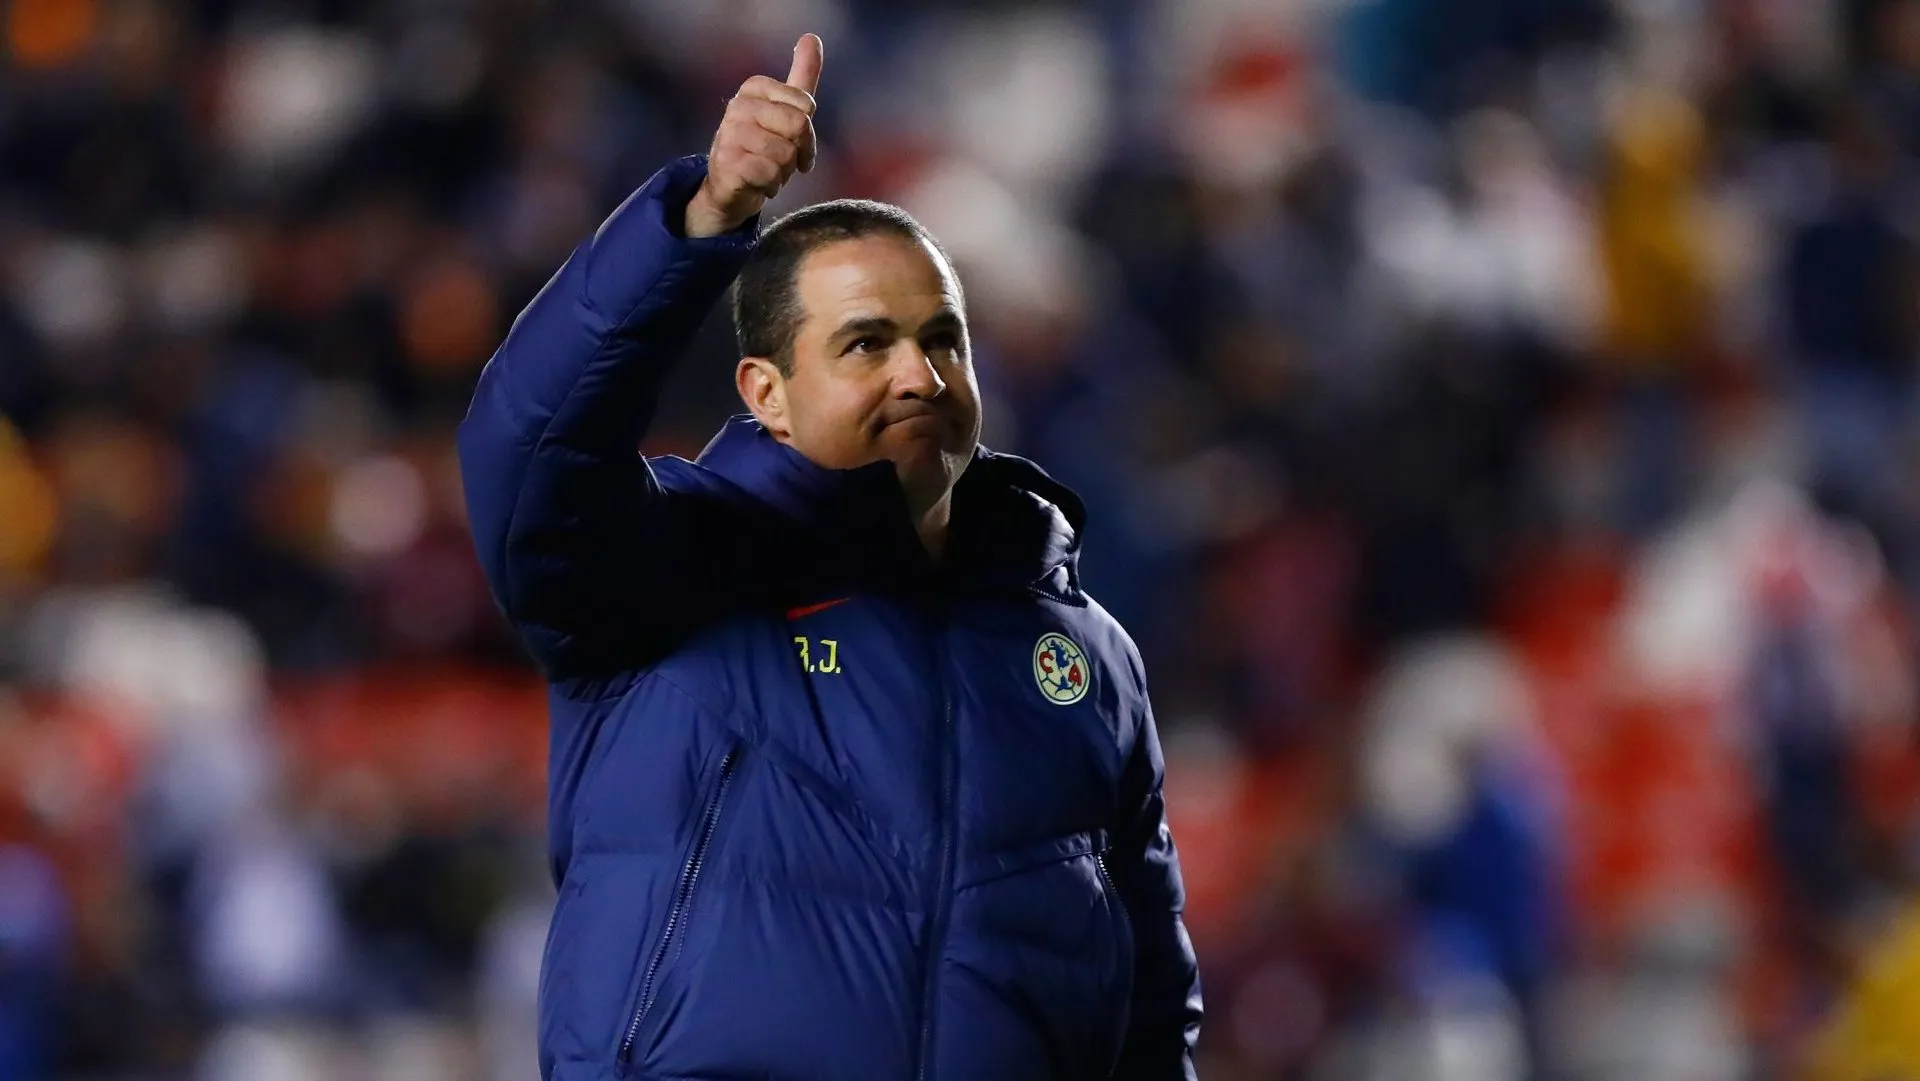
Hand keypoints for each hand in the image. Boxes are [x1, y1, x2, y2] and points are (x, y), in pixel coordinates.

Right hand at [685, 33, 822, 237]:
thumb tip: (812, 37)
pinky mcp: (727, 162)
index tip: (793, 142)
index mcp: (754, 87)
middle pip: (799, 126)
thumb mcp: (786, 109)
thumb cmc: (763, 148)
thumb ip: (801, 75)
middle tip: (782, 161)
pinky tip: (756, 183)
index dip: (807, 134)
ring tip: (765, 170)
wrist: (731, 187)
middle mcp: (739, 106)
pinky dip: (770, 186)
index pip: (806, 106)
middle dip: (798, 153)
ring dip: (783, 172)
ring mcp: (730, 133)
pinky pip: (770, 175)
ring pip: (785, 154)